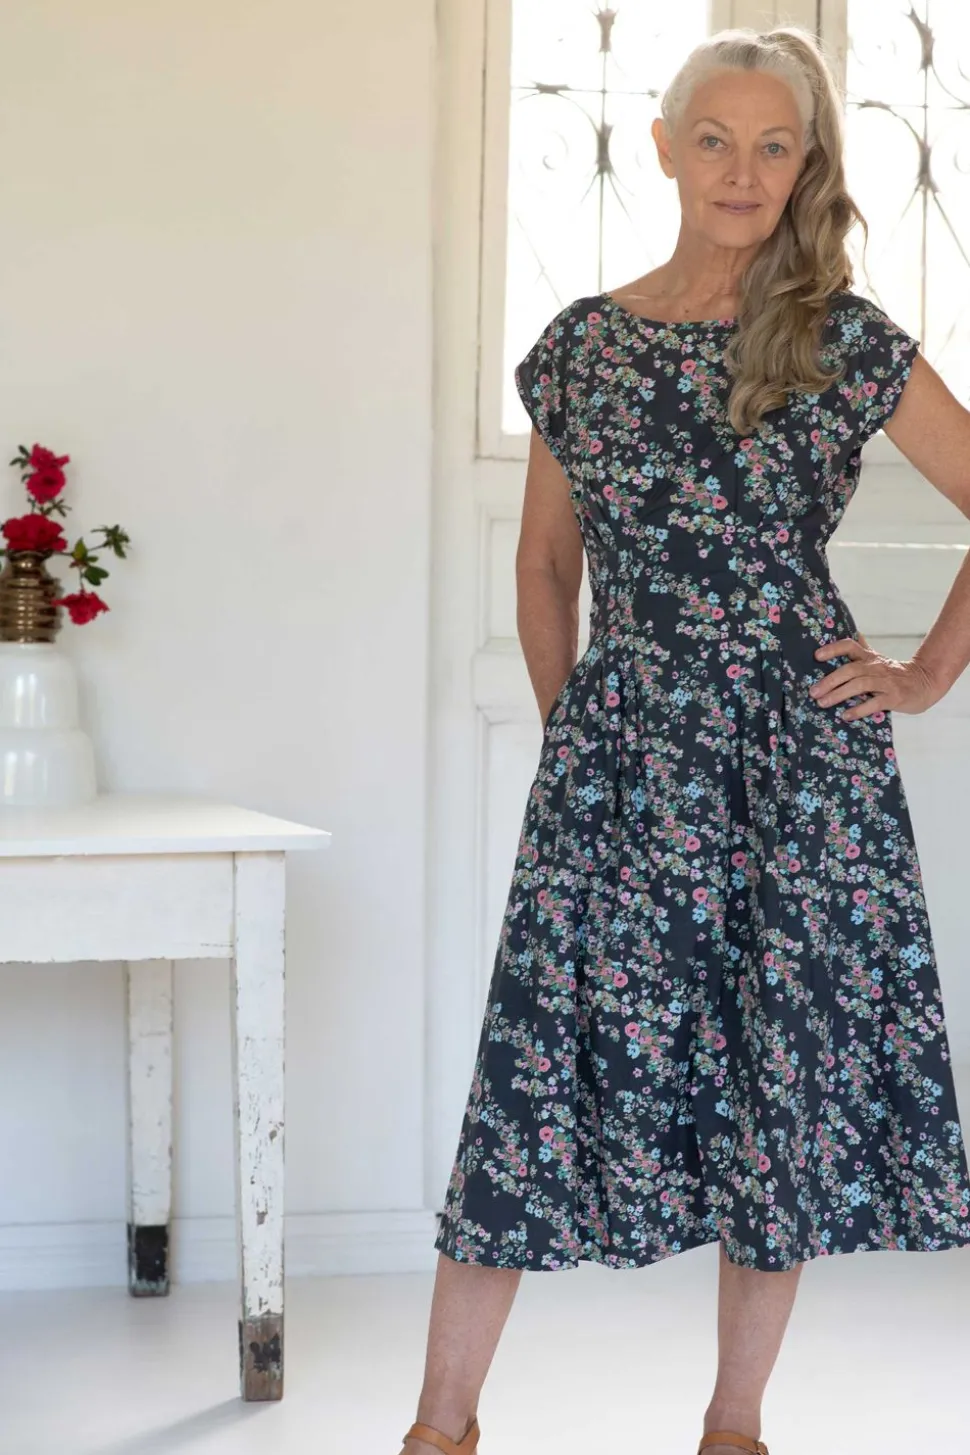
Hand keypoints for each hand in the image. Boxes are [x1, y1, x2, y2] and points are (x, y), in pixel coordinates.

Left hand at [809, 632, 942, 718]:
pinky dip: (859, 709)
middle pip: (850, 670)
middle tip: (813, 692)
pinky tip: (846, 716)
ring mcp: (886, 682)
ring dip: (839, 694)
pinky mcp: (894, 697)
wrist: (925, 682)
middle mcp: (876, 667)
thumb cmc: (895, 673)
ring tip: (823, 703)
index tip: (816, 656)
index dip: (833, 649)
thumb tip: (852, 634)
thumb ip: (863, 650)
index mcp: (869, 658)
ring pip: (859, 685)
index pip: (850, 646)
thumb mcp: (878, 659)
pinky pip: (875, 703)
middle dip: (829, 681)